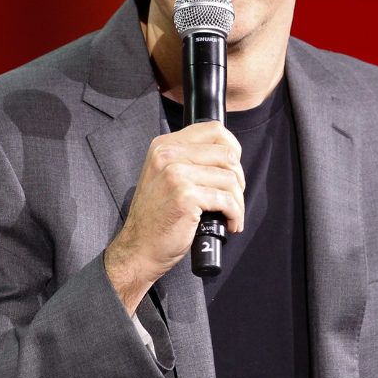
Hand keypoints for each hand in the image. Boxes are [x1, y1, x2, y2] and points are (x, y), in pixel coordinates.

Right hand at [104, 121, 244, 311]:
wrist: (138, 248)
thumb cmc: (156, 217)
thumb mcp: (164, 176)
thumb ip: (189, 160)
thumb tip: (229, 157)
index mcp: (164, 145)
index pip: (213, 130)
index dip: (232, 148)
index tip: (234, 169)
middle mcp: (168, 154)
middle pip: (227, 154)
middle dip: (239, 178)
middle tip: (234, 197)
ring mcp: (176, 174)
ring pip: (230, 178)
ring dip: (238, 201)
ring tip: (232, 214)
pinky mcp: (185, 196)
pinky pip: (227, 200)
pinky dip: (235, 214)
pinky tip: (231, 223)